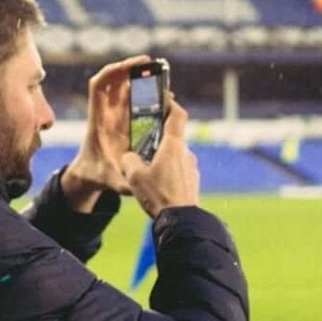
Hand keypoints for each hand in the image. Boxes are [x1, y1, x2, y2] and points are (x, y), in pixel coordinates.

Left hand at [60, 56, 149, 211]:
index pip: (99, 87)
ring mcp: (114, 113)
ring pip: (123, 86)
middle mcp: (105, 112)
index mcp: (99, 120)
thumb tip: (135, 187)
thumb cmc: (97, 175)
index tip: (126, 66)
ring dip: (138, 75)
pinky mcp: (122, 118)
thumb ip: (122, 183)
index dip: (111, 72)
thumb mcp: (110, 181)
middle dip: (129, 67)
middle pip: (113, 80)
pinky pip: (131, 97)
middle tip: (151, 62)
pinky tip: (158, 88)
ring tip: (158, 71)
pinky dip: (143, 89)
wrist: (90, 174)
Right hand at [118, 97, 198, 216]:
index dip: (170, 104)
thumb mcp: (134, 176)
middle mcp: (186, 153)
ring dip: (162, 158)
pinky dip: (168, 173)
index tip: (163, 99)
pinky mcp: (192, 182)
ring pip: (175, 156)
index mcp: (173, 145)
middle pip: (173, 137)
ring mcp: (191, 168)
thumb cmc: (158, 195)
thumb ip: (129, 161)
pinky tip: (157, 186)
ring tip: (147, 170)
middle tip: (143, 142)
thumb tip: (129, 157)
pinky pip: (179, 171)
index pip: (177, 115)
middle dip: (158, 138)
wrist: (181, 221)